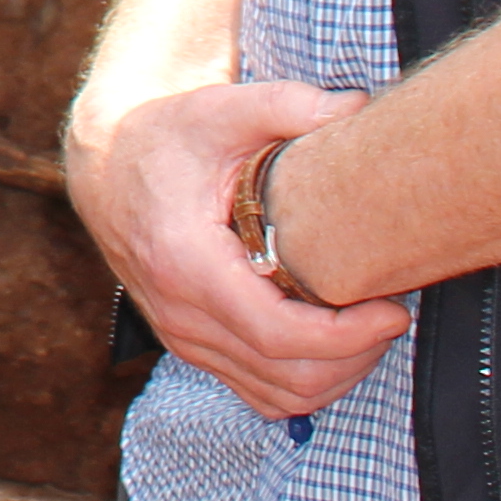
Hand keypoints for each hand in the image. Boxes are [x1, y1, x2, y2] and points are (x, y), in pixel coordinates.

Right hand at [66, 78, 410, 422]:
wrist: (107, 166)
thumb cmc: (166, 138)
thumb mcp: (222, 109)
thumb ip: (289, 105)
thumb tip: (355, 109)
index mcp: (186, 262)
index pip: (278, 333)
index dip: (347, 335)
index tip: (392, 309)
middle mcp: (180, 313)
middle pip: (286, 375)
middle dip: (355, 356)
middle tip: (392, 313)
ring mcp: (183, 337)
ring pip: (276, 395)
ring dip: (336, 375)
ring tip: (369, 329)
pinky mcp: (192, 347)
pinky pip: (258, 392)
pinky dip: (305, 383)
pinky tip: (333, 344)